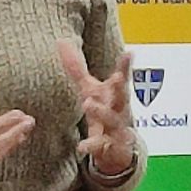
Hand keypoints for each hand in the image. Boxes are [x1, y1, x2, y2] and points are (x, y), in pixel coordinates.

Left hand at [56, 40, 136, 175]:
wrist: (117, 149)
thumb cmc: (103, 113)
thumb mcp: (89, 90)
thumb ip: (76, 69)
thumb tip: (60, 41)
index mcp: (115, 95)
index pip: (122, 78)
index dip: (125, 66)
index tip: (129, 53)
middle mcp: (119, 110)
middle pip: (123, 96)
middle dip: (121, 86)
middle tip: (117, 77)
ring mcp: (116, 129)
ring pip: (112, 119)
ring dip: (102, 111)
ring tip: (88, 103)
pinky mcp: (109, 146)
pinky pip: (101, 145)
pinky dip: (92, 145)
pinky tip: (82, 147)